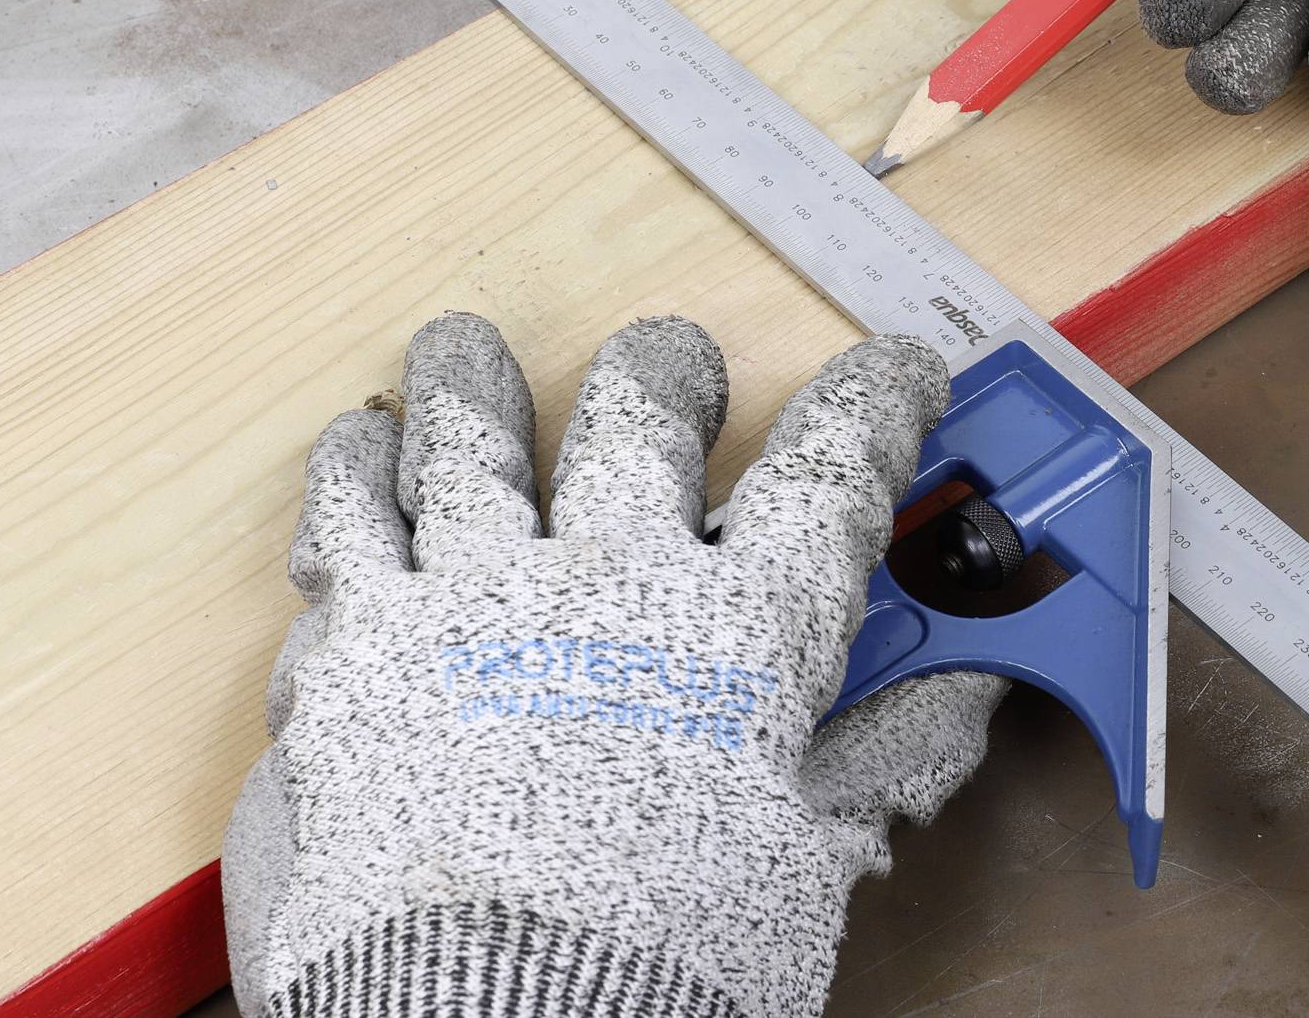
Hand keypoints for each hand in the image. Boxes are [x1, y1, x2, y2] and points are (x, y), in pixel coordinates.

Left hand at [223, 312, 1003, 1017]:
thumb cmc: (659, 971)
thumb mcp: (797, 876)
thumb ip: (875, 772)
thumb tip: (960, 708)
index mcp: (736, 636)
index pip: (831, 473)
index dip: (876, 404)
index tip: (897, 370)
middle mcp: (606, 583)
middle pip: (640, 410)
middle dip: (669, 371)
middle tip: (676, 364)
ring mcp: (471, 599)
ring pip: (469, 436)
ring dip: (473, 384)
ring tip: (467, 352)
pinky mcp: (358, 649)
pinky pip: (348, 523)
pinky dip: (352, 481)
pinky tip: (358, 457)